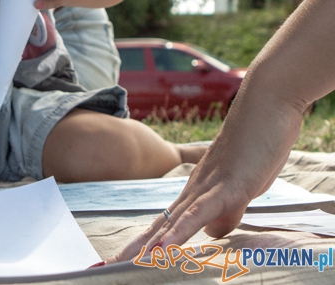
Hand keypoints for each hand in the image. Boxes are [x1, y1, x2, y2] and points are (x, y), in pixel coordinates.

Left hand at [107, 95, 304, 262]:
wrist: (266, 105)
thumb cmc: (257, 145)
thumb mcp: (241, 188)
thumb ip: (226, 211)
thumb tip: (212, 233)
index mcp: (196, 192)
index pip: (163, 223)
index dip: (144, 242)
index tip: (123, 259)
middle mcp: (194, 190)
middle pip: (158, 225)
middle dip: (134, 249)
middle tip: (105, 266)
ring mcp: (208, 188)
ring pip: (172, 223)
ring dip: (149, 246)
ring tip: (125, 264)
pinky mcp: (228, 187)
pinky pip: (197, 214)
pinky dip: (179, 233)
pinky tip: (163, 249)